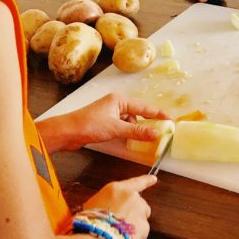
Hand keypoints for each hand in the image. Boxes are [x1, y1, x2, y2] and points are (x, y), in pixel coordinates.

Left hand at [38, 93, 171, 152]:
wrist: (67, 132)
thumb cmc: (89, 125)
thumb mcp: (116, 128)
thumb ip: (137, 131)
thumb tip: (156, 133)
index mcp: (120, 100)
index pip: (145, 106)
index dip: (159, 113)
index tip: (171, 120)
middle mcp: (116, 103)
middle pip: (139, 111)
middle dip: (150, 121)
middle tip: (163, 130)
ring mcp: (110, 112)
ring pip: (131, 119)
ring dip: (139, 128)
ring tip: (149, 137)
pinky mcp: (105, 121)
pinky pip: (123, 125)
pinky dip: (130, 131)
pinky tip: (132, 139)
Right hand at [82, 175, 155, 238]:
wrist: (99, 237)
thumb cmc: (91, 221)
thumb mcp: (92, 204)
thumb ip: (106, 202)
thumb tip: (107, 208)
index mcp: (119, 189)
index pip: (137, 182)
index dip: (146, 180)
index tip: (154, 179)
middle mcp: (133, 198)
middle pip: (140, 203)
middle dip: (133, 211)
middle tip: (121, 221)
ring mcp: (140, 212)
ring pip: (142, 217)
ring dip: (135, 223)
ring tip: (120, 232)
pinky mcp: (144, 227)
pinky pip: (141, 231)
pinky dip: (135, 236)